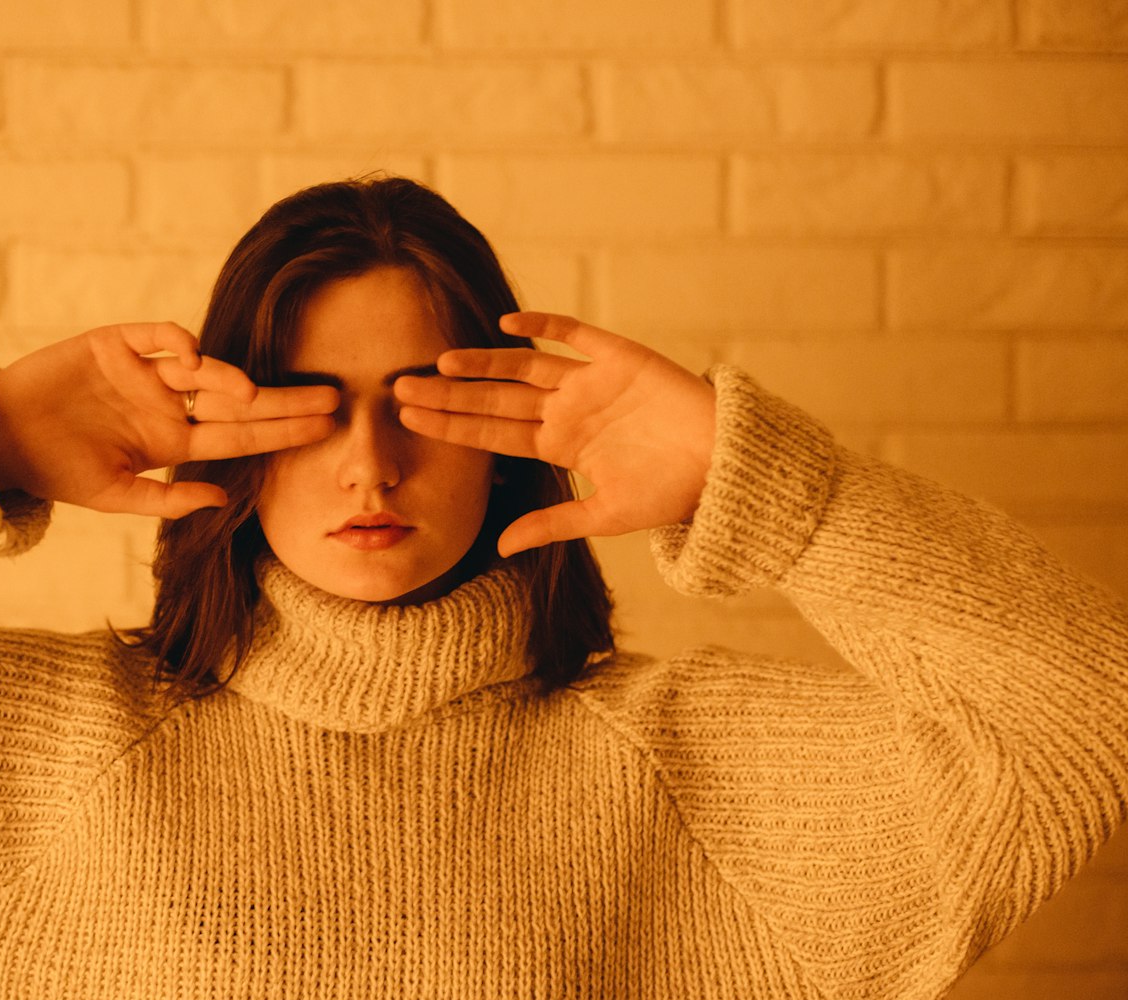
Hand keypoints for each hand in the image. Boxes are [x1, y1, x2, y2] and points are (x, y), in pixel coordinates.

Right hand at [0, 322, 337, 517]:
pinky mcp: (113, 343)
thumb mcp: (113, 495)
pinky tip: (190, 355)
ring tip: (252, 393)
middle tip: (332, 398)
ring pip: (201, 367)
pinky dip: (175, 339)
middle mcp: (166, 402)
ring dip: (229, 377)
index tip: (325, 429)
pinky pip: (155, 334)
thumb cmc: (54, 471)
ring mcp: (142, 371)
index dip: (282, 431)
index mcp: (171, 440)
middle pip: (236, 400)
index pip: (239, 436)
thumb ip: (167, 499)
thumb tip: (224, 501)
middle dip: (283, 400)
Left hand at [394, 311, 716, 556]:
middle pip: (496, 398)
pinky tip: (507, 324)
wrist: (726, 467)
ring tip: (441, 363)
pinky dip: (544, 328)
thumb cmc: (672, 493)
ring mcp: (590, 382)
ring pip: (525, 367)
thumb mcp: (604, 515)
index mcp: (560, 445)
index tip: (409, 420)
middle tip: (400, 389)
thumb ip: (551, 524)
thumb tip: (498, 547)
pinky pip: (575, 337)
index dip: (452, 425)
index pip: (493, 432)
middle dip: (450, 395)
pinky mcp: (619, 357)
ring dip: (484, 363)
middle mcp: (567, 409)